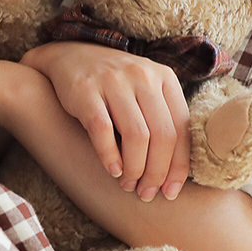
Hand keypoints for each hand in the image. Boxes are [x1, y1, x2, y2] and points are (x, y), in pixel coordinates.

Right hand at [20, 42, 189, 199]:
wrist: (69, 57)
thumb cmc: (114, 86)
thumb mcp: (145, 92)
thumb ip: (162, 120)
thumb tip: (174, 173)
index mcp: (165, 78)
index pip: (182, 128)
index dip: (178, 166)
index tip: (170, 192)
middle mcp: (143, 76)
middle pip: (162, 135)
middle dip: (156, 173)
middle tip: (146, 193)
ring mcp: (114, 81)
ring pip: (136, 136)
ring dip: (135, 169)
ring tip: (128, 184)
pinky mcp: (85, 90)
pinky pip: (103, 131)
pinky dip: (110, 156)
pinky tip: (112, 170)